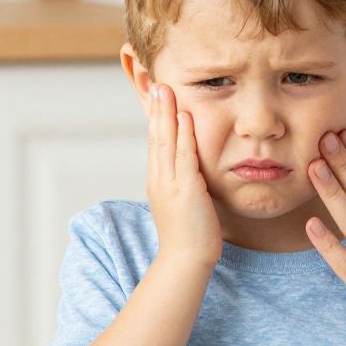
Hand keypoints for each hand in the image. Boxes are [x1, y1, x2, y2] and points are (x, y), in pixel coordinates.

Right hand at [146, 82, 222, 272]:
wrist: (185, 261)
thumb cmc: (190, 238)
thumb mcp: (183, 205)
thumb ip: (184, 185)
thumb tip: (190, 173)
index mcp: (158, 183)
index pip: (156, 145)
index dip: (156, 120)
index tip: (158, 98)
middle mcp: (159, 180)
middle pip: (156, 138)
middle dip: (156, 110)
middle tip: (157, 84)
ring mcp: (170, 185)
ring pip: (166, 143)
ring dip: (166, 114)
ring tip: (166, 90)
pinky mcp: (184, 191)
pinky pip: (184, 157)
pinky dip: (183, 136)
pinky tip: (185, 117)